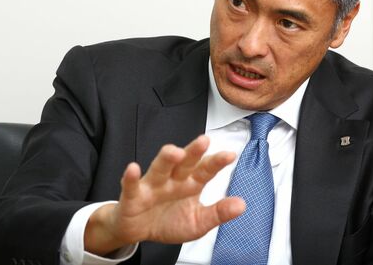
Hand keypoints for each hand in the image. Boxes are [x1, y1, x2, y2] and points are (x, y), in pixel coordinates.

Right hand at [84, 135, 245, 255]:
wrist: (139, 231)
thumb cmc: (169, 221)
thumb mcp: (198, 222)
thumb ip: (218, 213)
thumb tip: (241, 204)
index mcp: (190, 183)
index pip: (205, 170)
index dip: (216, 162)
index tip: (229, 155)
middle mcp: (173, 180)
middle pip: (185, 163)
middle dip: (193, 151)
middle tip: (204, 141)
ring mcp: (153, 185)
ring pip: (160, 168)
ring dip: (166, 158)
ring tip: (175, 152)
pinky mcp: (133, 195)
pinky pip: (132, 185)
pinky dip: (131, 177)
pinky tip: (133, 169)